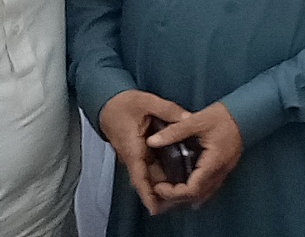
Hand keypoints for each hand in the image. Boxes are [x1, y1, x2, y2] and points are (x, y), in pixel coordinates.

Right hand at [99, 90, 191, 215]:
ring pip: (151, 175)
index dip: (148, 194)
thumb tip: (188, 118)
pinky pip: (152, 167)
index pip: (140, 176)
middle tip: (180, 203)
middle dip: (161, 194)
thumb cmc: (125, 104)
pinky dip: (163, 174)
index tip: (155, 209)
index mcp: (133, 148)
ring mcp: (136, 155)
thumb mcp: (148, 102)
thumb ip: (169, 110)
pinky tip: (179, 176)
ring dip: (163, 186)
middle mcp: (133, 156)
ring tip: (183, 194)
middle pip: (148, 180)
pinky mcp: (141, 152)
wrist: (109, 102)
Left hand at [148, 102, 243, 207]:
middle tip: (158, 191)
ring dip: (186, 198)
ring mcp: (224, 172)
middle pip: (197, 196)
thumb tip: (151, 141)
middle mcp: (220, 172)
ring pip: (204, 195)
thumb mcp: (196, 120)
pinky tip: (186, 189)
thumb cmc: (223, 117)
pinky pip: (210, 188)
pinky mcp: (224, 169)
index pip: (193, 189)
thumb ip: (174, 131)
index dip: (173, 193)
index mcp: (213, 162)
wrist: (246, 113)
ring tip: (168, 192)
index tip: (158, 186)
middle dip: (176, 198)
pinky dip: (196, 192)